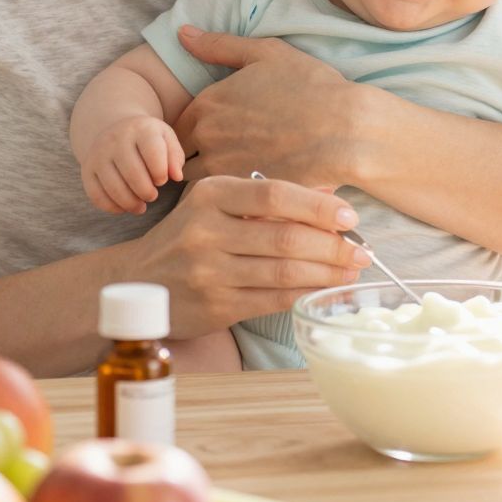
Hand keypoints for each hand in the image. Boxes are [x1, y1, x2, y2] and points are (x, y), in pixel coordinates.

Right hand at [81, 115, 185, 214]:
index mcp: (141, 129)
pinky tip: (124, 207)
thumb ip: (175, 157)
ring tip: (141, 206)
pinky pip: (96, 195)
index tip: (162, 180)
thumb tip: (176, 177)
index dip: (160, 173)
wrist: (117, 128)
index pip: (153, 153)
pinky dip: (112, 207)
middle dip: (146, 192)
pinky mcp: (87, 168)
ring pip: (113, 187)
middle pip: (132, 173)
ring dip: (130, 203)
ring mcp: (98, 153)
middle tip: (152, 196)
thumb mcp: (166, 139)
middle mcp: (116, 138)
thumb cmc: (148, 139)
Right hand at [115, 175, 372, 338]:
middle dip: (332, 245)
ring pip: (283, 272)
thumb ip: (263, 202)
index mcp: (210, 195)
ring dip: (326, 272)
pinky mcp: (216, 306)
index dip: (317, 206)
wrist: (139, 281)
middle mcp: (206, 231)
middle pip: (284, 237)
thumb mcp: (216, 206)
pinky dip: (305, 293)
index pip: (273, 195)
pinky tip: (326, 288)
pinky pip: (273, 300)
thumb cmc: (189, 237)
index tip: (349, 216)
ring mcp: (209, 272)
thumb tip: (328, 202)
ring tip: (353, 270)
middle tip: (362, 250)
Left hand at [170, 25, 364, 185]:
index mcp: (207, 103)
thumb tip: (182, 32)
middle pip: (183, 156)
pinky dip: (233, 196)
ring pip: (200, 182)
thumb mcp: (266, 53)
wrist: (347, 131)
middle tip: (226, 156)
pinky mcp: (245, 193)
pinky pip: (225, 199)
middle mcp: (207, 137)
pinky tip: (255, 189)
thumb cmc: (312, 87)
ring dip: (211, 179)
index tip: (215, 133)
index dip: (192, 131)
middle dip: (195, 157)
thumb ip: (219, 45)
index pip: (177, 126)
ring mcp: (224, 168)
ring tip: (238, 173)